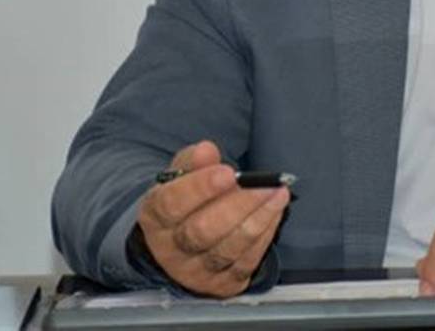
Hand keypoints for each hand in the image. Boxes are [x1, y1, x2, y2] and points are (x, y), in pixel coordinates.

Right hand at [135, 140, 290, 296]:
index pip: (171, 205)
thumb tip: (206, 150)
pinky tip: (274, 213)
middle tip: (265, 185)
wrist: (181, 244)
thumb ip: (193, 162)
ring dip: (259, 218)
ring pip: (228, 249)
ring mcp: (196, 272)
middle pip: (202, 231)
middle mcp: (171, 250)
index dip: (199, 188)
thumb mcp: (180, 177)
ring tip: (279, 194)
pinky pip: (246, 262)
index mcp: (155, 218)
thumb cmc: (184, 203)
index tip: (228, 173)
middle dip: (238, 205)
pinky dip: (264, 235)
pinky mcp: (221, 284)